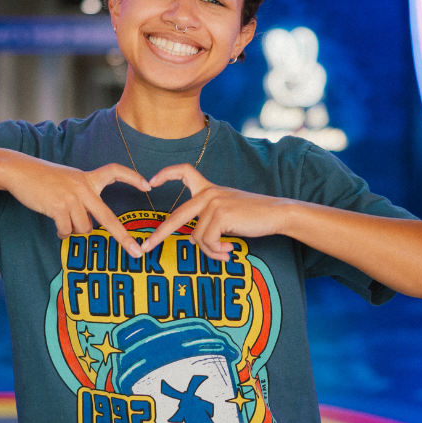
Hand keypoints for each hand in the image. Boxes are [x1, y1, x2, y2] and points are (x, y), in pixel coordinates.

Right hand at [5, 160, 148, 256]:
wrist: (20, 171)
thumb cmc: (44, 178)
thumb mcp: (69, 180)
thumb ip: (83, 196)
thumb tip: (89, 223)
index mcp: (88, 178)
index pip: (115, 171)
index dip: (132, 177)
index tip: (147, 186)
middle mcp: (83, 188)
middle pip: (108, 217)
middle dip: (123, 238)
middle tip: (136, 252)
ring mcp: (72, 198)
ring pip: (83, 228)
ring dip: (74, 229)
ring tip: (62, 219)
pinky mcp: (58, 207)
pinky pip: (67, 231)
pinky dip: (62, 232)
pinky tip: (55, 224)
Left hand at [138, 164, 294, 260]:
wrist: (276, 213)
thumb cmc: (253, 216)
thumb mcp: (226, 214)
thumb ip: (207, 221)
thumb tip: (192, 240)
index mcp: (208, 189)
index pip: (184, 171)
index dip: (165, 174)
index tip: (150, 182)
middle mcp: (208, 193)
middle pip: (176, 216)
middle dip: (159, 234)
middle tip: (145, 247)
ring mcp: (213, 203)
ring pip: (197, 238)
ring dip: (210, 250)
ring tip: (225, 251)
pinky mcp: (220, 215)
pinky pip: (208, 242)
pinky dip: (217, 251)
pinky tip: (229, 249)